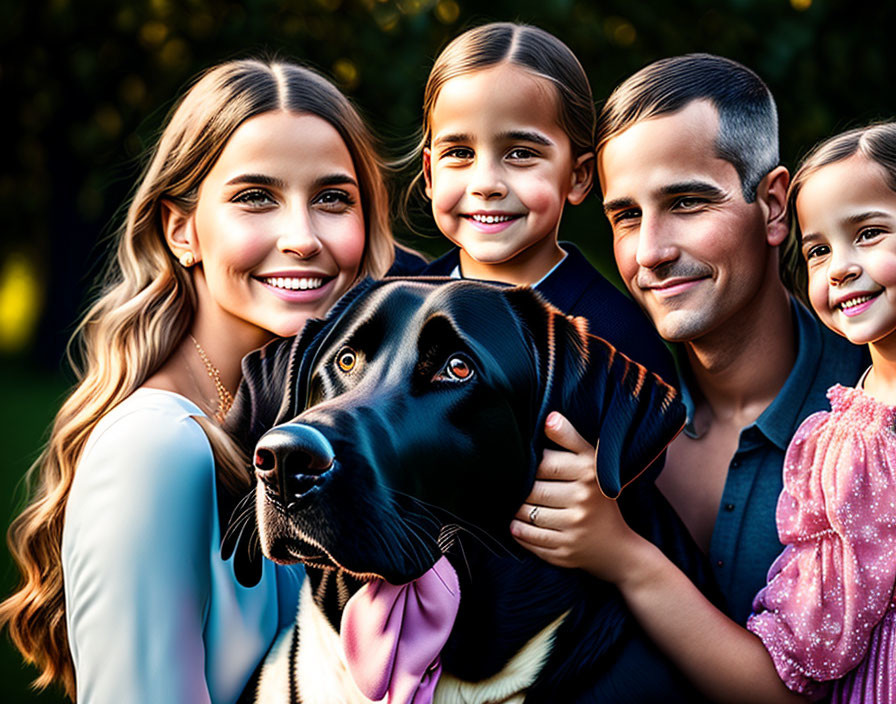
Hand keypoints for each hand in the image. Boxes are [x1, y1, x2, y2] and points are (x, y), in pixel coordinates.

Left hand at [510, 411, 635, 579]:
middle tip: (518, 487)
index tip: (528, 466)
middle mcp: (583, 501)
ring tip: (518, 504)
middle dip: (522, 489)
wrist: (618, 549)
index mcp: (589, 474)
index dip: (531, 465)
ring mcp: (574, 528)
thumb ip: (569, 438)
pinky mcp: (564, 551)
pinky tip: (519, 523)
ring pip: (527, 514)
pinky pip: (529, 538)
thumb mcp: (591, 463)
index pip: (544, 463)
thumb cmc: (597, 497)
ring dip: (516, 509)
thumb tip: (549, 418)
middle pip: (533, 490)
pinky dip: (518, 530)